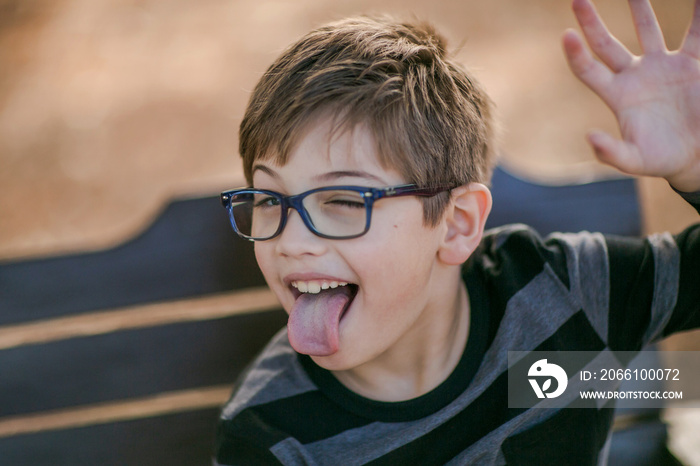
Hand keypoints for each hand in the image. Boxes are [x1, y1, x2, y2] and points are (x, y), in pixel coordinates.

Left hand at [563, 0, 699, 191]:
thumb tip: (590, 137)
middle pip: (607, 44)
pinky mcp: (689, 64)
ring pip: (647, 30)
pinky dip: (697, 14)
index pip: (588, 70)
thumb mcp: (633, 160)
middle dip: (592, 22)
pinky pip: (695, 33)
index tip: (566, 35)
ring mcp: (661, 67)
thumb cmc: (660, 159)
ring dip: (638, 7)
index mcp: (617, 96)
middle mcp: (634, 76)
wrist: (695, 155)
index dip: (576, 54)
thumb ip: (611, 152)